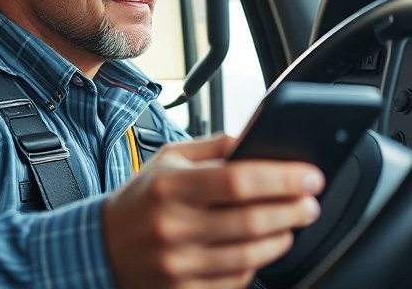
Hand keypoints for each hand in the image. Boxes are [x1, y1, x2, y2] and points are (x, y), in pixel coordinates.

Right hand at [103, 134, 324, 288]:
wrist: (100, 249)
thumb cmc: (140, 199)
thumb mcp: (168, 159)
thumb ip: (214, 146)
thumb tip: (258, 137)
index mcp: (170, 186)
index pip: (238, 181)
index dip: (282, 179)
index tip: (309, 176)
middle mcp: (173, 227)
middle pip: (251, 221)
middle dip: (292, 210)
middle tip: (310, 202)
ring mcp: (177, 264)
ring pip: (250, 255)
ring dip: (282, 238)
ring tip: (291, 224)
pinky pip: (235, 281)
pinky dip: (256, 264)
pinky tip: (261, 248)